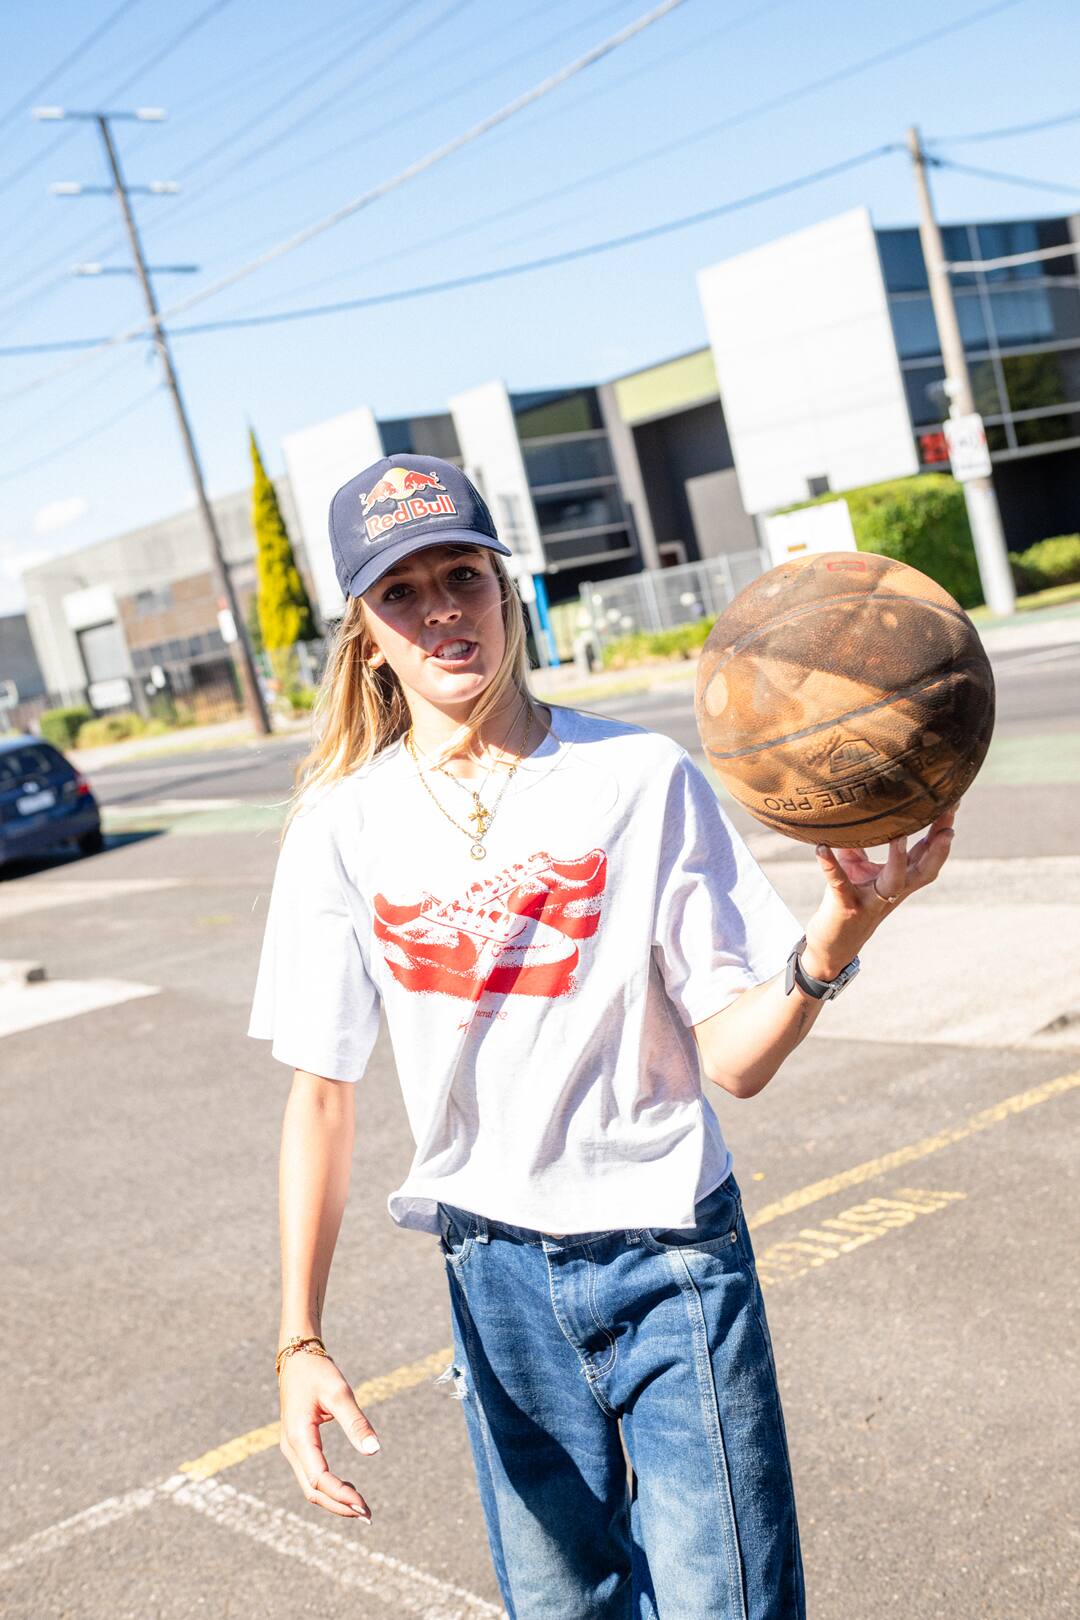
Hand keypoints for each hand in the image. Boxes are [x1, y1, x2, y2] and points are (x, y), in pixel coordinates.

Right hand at [278, 1351, 379, 1520]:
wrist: (296, 1357)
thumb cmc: (318, 1372)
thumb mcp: (340, 1392)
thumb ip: (356, 1422)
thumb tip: (375, 1451)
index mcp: (299, 1436)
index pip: (319, 1478)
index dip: (341, 1495)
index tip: (364, 1505)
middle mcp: (291, 1447)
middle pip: (312, 1490)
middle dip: (339, 1506)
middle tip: (368, 1516)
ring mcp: (292, 1448)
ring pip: (310, 1486)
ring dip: (334, 1499)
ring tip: (362, 1508)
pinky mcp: (298, 1445)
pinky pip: (312, 1475)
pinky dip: (329, 1488)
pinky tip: (349, 1489)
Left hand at [802, 805, 958, 977]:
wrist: (833, 945)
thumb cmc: (849, 899)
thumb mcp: (857, 866)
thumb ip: (861, 839)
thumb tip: (858, 805)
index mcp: (900, 879)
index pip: (927, 853)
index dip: (942, 832)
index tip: (952, 804)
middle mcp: (893, 890)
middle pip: (924, 870)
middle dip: (938, 848)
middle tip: (949, 826)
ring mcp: (872, 900)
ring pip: (894, 880)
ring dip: (898, 858)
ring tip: (899, 834)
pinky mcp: (846, 906)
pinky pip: (839, 883)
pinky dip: (830, 865)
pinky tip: (821, 849)